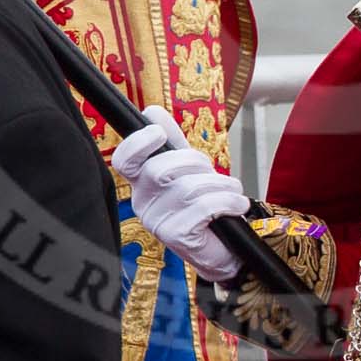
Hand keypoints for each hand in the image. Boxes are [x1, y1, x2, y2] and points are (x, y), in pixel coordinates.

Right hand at [110, 105, 248, 281]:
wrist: (223, 248)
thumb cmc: (204, 206)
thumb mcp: (188, 168)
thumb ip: (172, 141)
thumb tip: (152, 111)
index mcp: (141, 182)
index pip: (124, 160)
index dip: (138, 142)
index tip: (159, 133)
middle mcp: (143, 202)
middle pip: (160, 168)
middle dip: (196, 163)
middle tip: (212, 175)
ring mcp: (157, 222)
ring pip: (187, 187)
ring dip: (219, 185)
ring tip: (231, 192)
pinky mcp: (177, 236)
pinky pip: (204, 207)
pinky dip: (227, 201)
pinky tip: (235, 206)